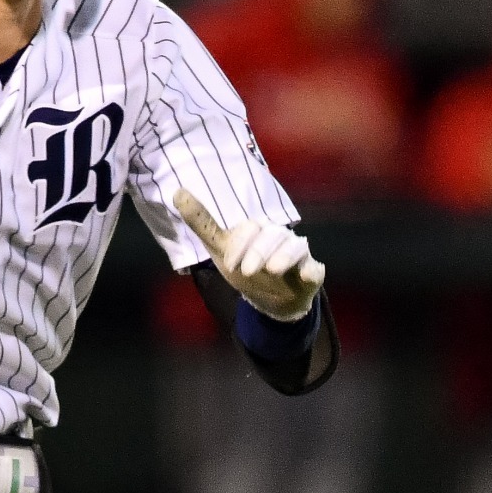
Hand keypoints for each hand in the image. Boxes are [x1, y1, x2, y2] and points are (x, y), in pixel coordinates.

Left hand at [174, 188, 325, 320]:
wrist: (272, 301)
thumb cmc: (245, 269)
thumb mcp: (219, 249)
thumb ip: (201, 223)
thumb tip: (176, 191)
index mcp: (256, 232)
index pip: (249, 228)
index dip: (239, 244)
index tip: (229, 264)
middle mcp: (277, 239)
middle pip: (271, 235)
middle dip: (258, 251)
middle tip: (248, 271)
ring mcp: (295, 254)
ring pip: (294, 246)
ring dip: (284, 256)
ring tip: (273, 270)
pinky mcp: (311, 271)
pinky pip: (314, 268)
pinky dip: (310, 270)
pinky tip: (304, 273)